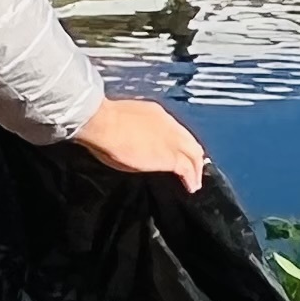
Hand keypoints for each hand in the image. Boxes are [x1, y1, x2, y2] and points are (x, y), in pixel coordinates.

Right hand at [76, 95, 209, 189]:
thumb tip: (134, 142)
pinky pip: (187, 169)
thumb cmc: (104, 122)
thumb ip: (135, 132)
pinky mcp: (170, 157)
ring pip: (193, 155)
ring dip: (195, 169)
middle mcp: (169, 125)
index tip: (178, 151)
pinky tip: (191, 186)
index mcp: (156, 114)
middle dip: (194, 155)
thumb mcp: (124, 122)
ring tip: (194, 181)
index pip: (175, 130)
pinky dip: (191, 178)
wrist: (104, 123)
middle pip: (190, 141)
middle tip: (194, 168)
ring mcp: (171, 140)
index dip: (180, 142)